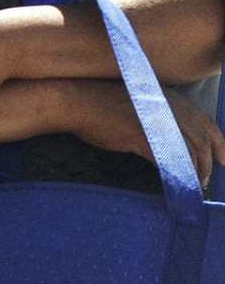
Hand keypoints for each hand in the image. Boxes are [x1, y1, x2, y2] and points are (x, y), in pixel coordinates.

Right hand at [73, 82, 224, 184]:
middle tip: (206, 181)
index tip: (224, 160)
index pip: (206, 123)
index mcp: (170, 98)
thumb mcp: (139, 104)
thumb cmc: (100, 103)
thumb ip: (161, 116)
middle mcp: (169, 107)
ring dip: (196, 172)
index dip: (219, 144)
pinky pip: (169, 160)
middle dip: (208, 164)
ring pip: (190, 152)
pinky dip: (176, 174)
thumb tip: (176, 139)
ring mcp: (156, 121)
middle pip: (202, 140)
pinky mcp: (142, 136)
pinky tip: (175, 182)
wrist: (74, 101)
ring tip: (193, 185)